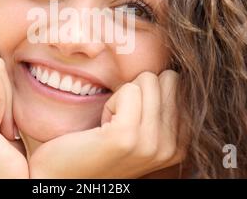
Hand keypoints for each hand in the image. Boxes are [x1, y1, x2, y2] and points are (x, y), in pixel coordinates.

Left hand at [28, 70, 185, 177]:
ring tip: (111, 123)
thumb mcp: (143, 130)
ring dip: (123, 96)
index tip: (132, 119)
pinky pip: (128, 90)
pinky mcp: (126, 136)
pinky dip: (111, 101)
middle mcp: (172, 147)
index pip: (181, 86)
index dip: (151, 92)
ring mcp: (151, 143)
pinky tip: (103, 125)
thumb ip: (161, 108)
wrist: (65, 177)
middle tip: (121, 117)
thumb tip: (171, 69)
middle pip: (169, 79)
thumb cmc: (99, 148)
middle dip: (140, 90)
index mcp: (180, 144)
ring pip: (149, 80)